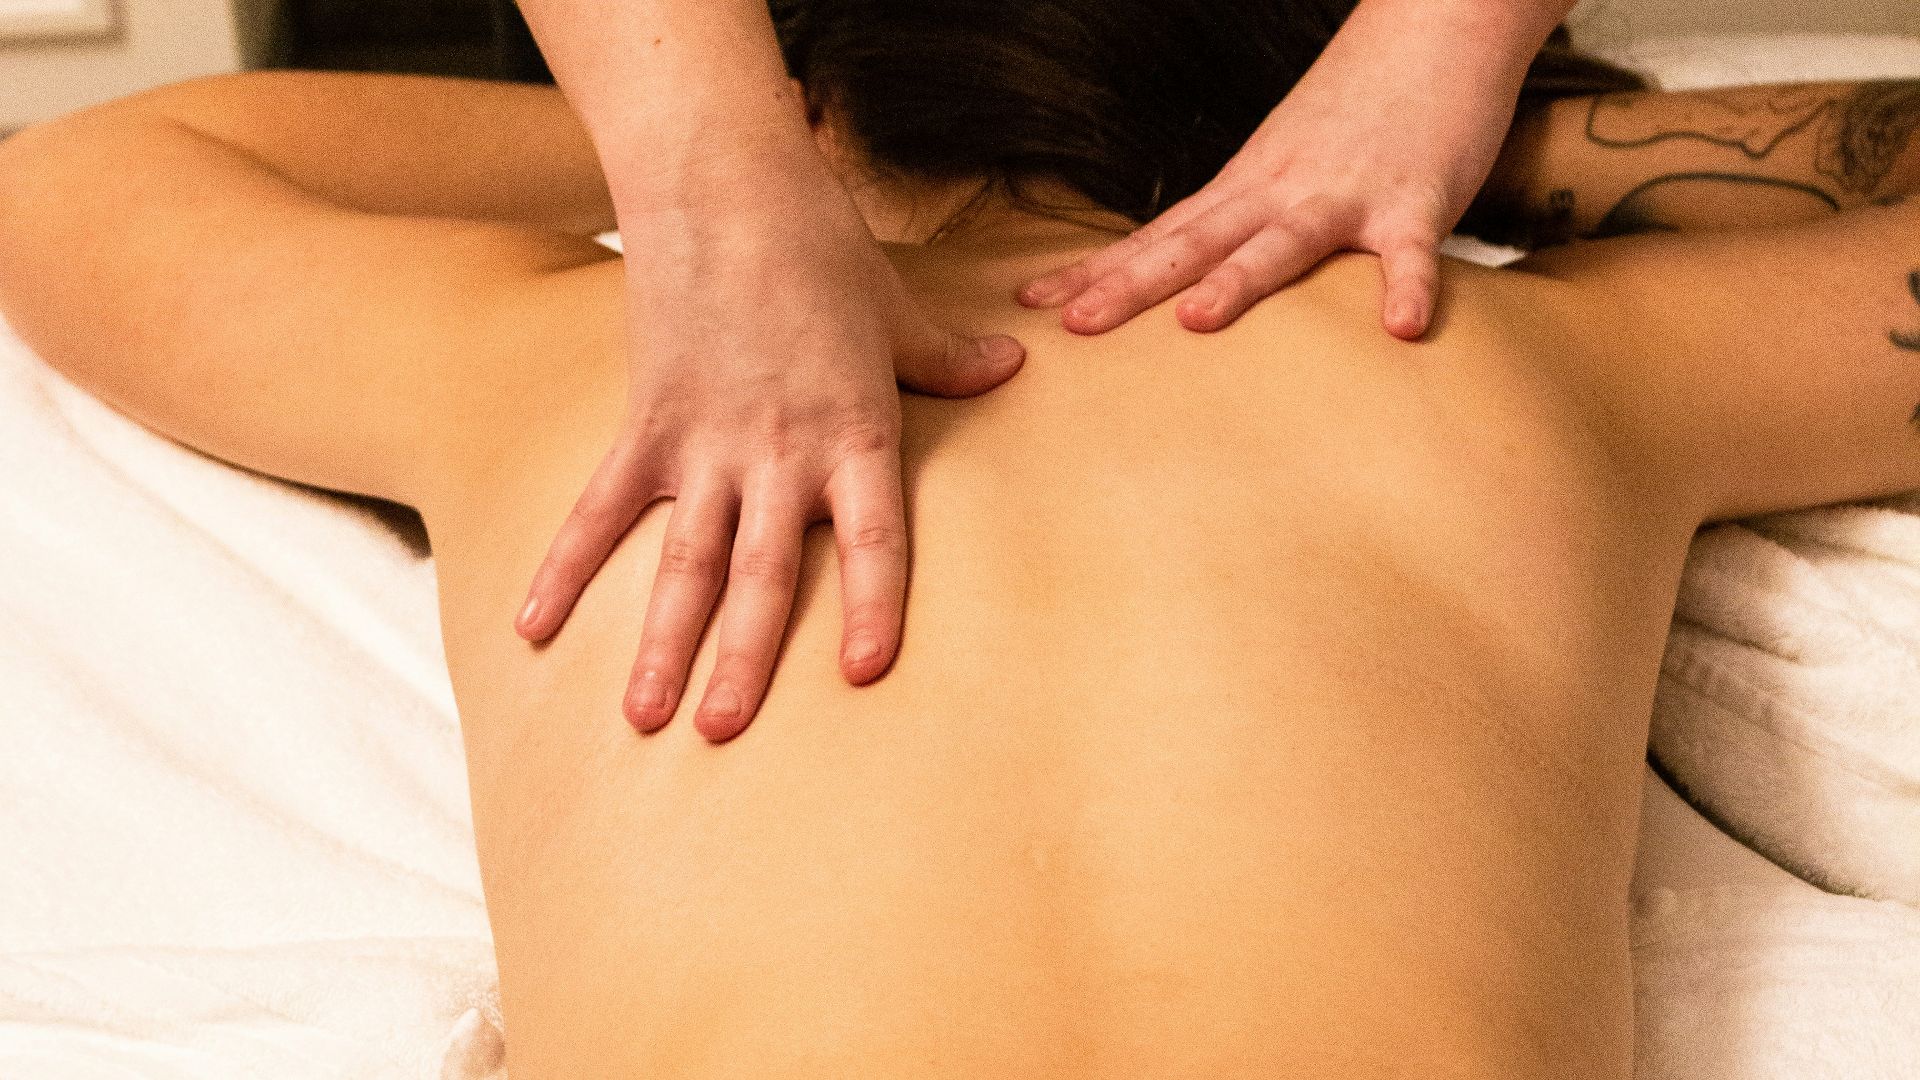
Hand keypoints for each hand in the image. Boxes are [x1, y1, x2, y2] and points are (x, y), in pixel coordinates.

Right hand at [515, 153, 1023, 742]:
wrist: (724, 185)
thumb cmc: (821, 249)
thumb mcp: (899, 311)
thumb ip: (949, 360)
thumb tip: (1010, 368)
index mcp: (853, 431)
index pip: (873, 536)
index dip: (869, 604)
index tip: (861, 672)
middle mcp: (778, 452)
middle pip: (761, 571)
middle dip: (743, 657)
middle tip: (724, 733)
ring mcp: (703, 443)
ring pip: (681, 558)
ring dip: (660, 640)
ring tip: (643, 716)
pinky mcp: (645, 424)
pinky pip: (599, 508)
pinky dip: (565, 567)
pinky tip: (534, 627)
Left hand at [1018, 0, 1547, 339]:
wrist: (1436, 24)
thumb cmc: (1359, 106)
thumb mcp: (1282, 159)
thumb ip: (1242, 217)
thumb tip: (1193, 275)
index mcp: (1244, 186)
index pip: (1158, 235)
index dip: (1098, 270)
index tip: (1037, 303)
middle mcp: (1279, 189)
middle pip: (1194, 243)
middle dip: (1132, 286)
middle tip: (1075, 326)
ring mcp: (1345, 194)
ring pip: (1284, 242)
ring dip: (1240, 280)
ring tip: (1197, 320)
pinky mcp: (1416, 200)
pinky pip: (1412, 252)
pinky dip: (1408, 287)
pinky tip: (1399, 328)